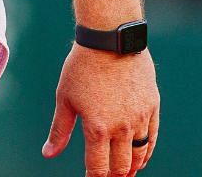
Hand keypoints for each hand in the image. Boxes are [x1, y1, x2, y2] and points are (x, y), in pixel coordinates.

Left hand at [42, 44, 159, 175]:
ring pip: (139, 155)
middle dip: (114, 176)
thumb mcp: (65, 99)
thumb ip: (59, 130)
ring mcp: (139, 117)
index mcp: (97, 128)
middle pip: (121, 166)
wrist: (111, 39)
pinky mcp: (152, 105)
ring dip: (133, 168)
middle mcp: (121, 127)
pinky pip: (152, 137)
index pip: (98, 168)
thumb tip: (48, 153)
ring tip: (127, 172)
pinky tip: (142, 157)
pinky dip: (147, 151)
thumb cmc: (83, 66)